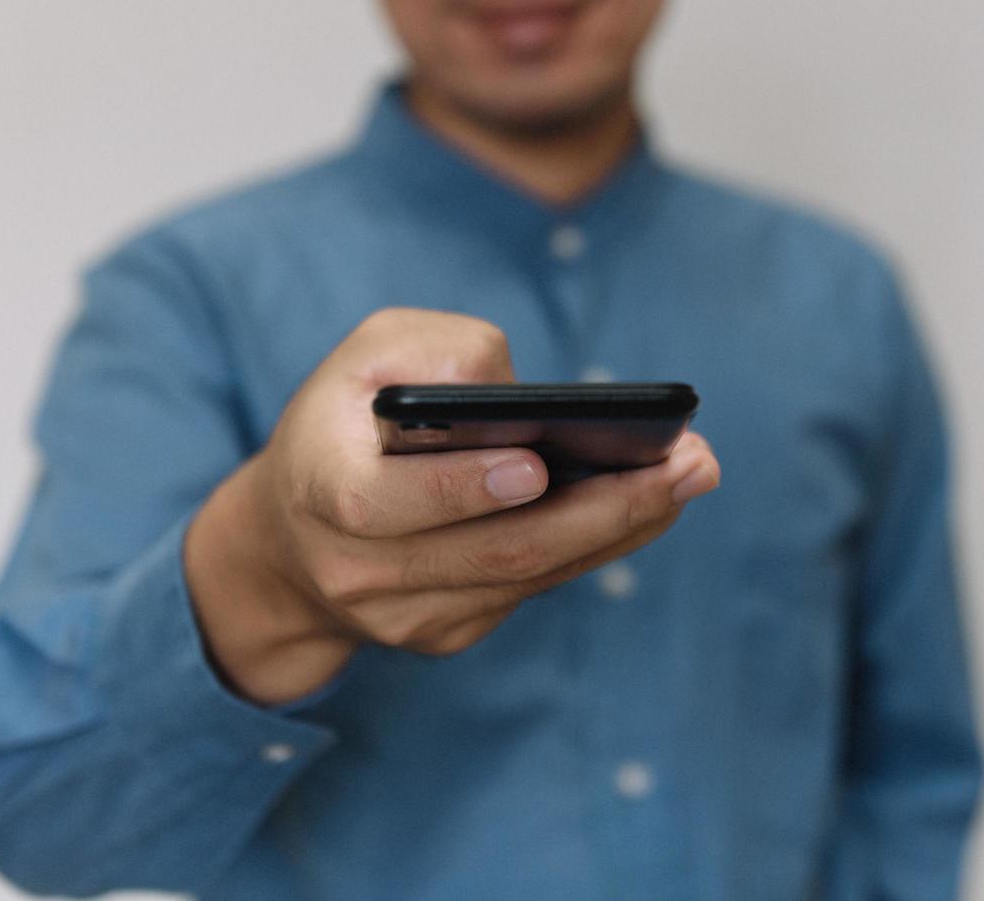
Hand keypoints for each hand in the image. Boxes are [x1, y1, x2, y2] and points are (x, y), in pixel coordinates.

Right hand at [185, 308, 719, 704]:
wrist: (292, 538)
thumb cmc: (344, 422)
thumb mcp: (365, 357)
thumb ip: (432, 351)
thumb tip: (518, 389)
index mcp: (318, 491)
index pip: (386, 505)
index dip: (462, 488)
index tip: (537, 465)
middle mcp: (359, 570)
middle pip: (494, 553)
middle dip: (600, 507)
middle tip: (685, 463)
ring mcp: (406, 615)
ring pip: (527, 577)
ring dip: (621, 527)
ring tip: (691, 473)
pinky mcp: (448, 632)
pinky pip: (534, 590)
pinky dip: (598, 546)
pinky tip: (652, 503)